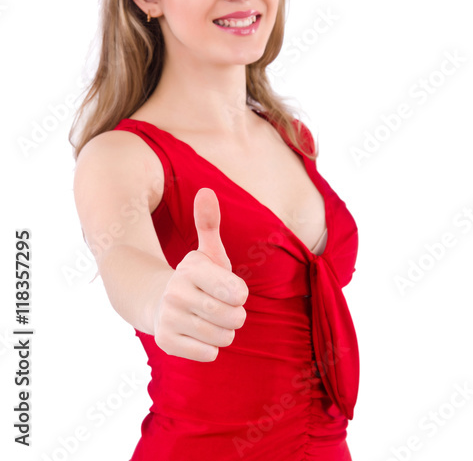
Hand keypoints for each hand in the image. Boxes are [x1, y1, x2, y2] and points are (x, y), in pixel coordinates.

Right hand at [152, 188, 248, 361]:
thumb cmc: (197, 278)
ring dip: (224, 331)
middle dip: (236, 315)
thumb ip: (209, 223)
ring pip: (224, 337)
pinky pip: (210, 354)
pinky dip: (211, 347)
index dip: (240, 294)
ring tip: (209, 319)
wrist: (157, 303)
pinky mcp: (166, 344)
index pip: (237, 292)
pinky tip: (198, 334)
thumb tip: (206, 192)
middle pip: (233, 317)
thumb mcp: (207, 251)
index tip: (232, 290)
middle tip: (223, 307)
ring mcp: (169, 320)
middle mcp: (175, 294)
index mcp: (191, 270)